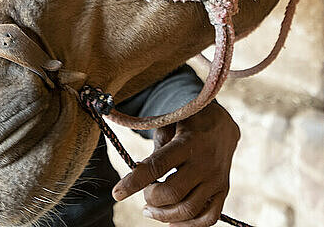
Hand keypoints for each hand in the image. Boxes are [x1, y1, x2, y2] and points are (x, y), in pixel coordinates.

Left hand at [112, 101, 239, 225]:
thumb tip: (138, 173)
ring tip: (150, 210)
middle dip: (151, 199)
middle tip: (143, 196)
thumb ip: (156, 149)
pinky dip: (189, 225)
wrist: (221, 124)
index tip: (117, 193)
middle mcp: (203, 163)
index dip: (134, 181)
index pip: (157, 166)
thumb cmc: (187, 122)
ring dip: (165, 216)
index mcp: (186, 142)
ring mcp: (215, 179)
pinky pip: (209, 218)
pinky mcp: (223, 190)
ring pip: (190, 210)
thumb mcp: (169, 124)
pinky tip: (172, 221)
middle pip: (173, 193)